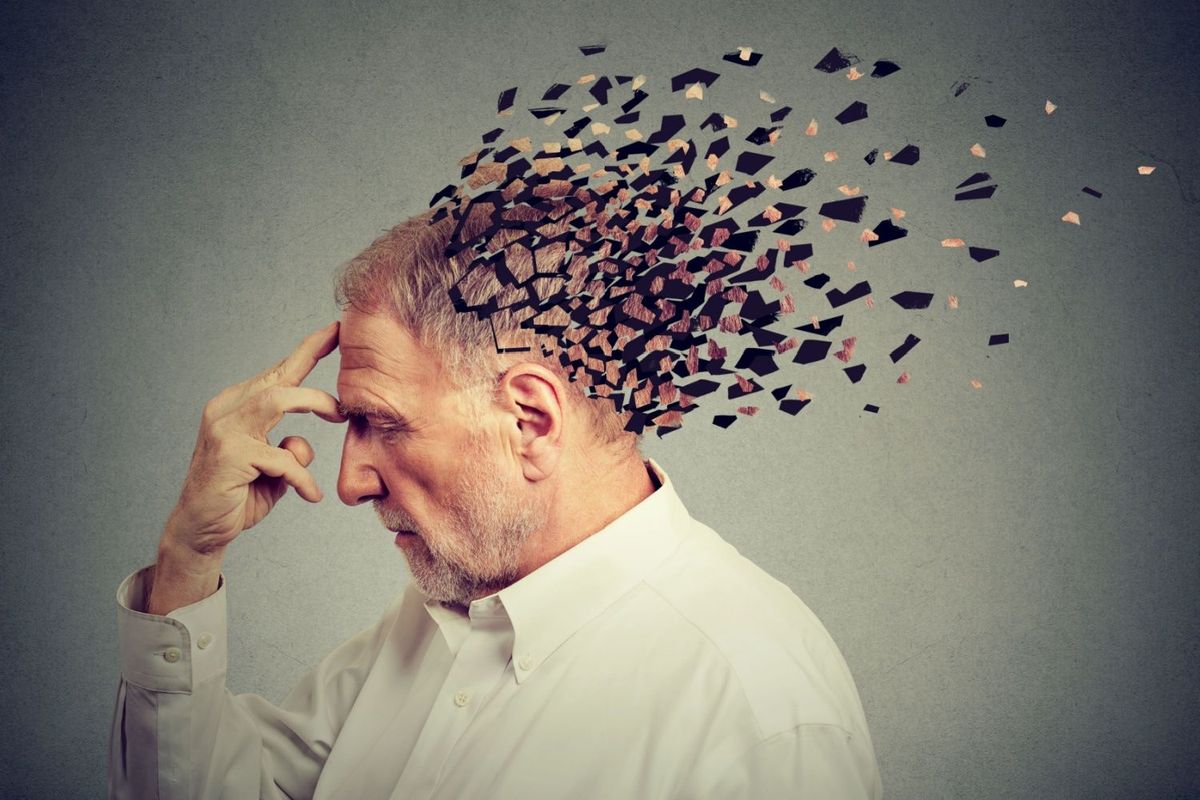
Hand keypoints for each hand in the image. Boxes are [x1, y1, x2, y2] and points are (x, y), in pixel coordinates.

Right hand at [162, 321, 345, 559]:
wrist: (201, 530)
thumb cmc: (239, 496)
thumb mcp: (273, 470)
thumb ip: (290, 451)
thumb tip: (302, 444)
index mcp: (236, 406)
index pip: (276, 373)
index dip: (308, 350)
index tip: (336, 331)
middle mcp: (226, 410)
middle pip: (278, 380)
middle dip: (316, 375)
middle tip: (344, 406)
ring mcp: (225, 430)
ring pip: (277, 400)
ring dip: (313, 405)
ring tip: (338, 418)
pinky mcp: (230, 454)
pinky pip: (283, 457)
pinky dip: (303, 477)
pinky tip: (310, 494)